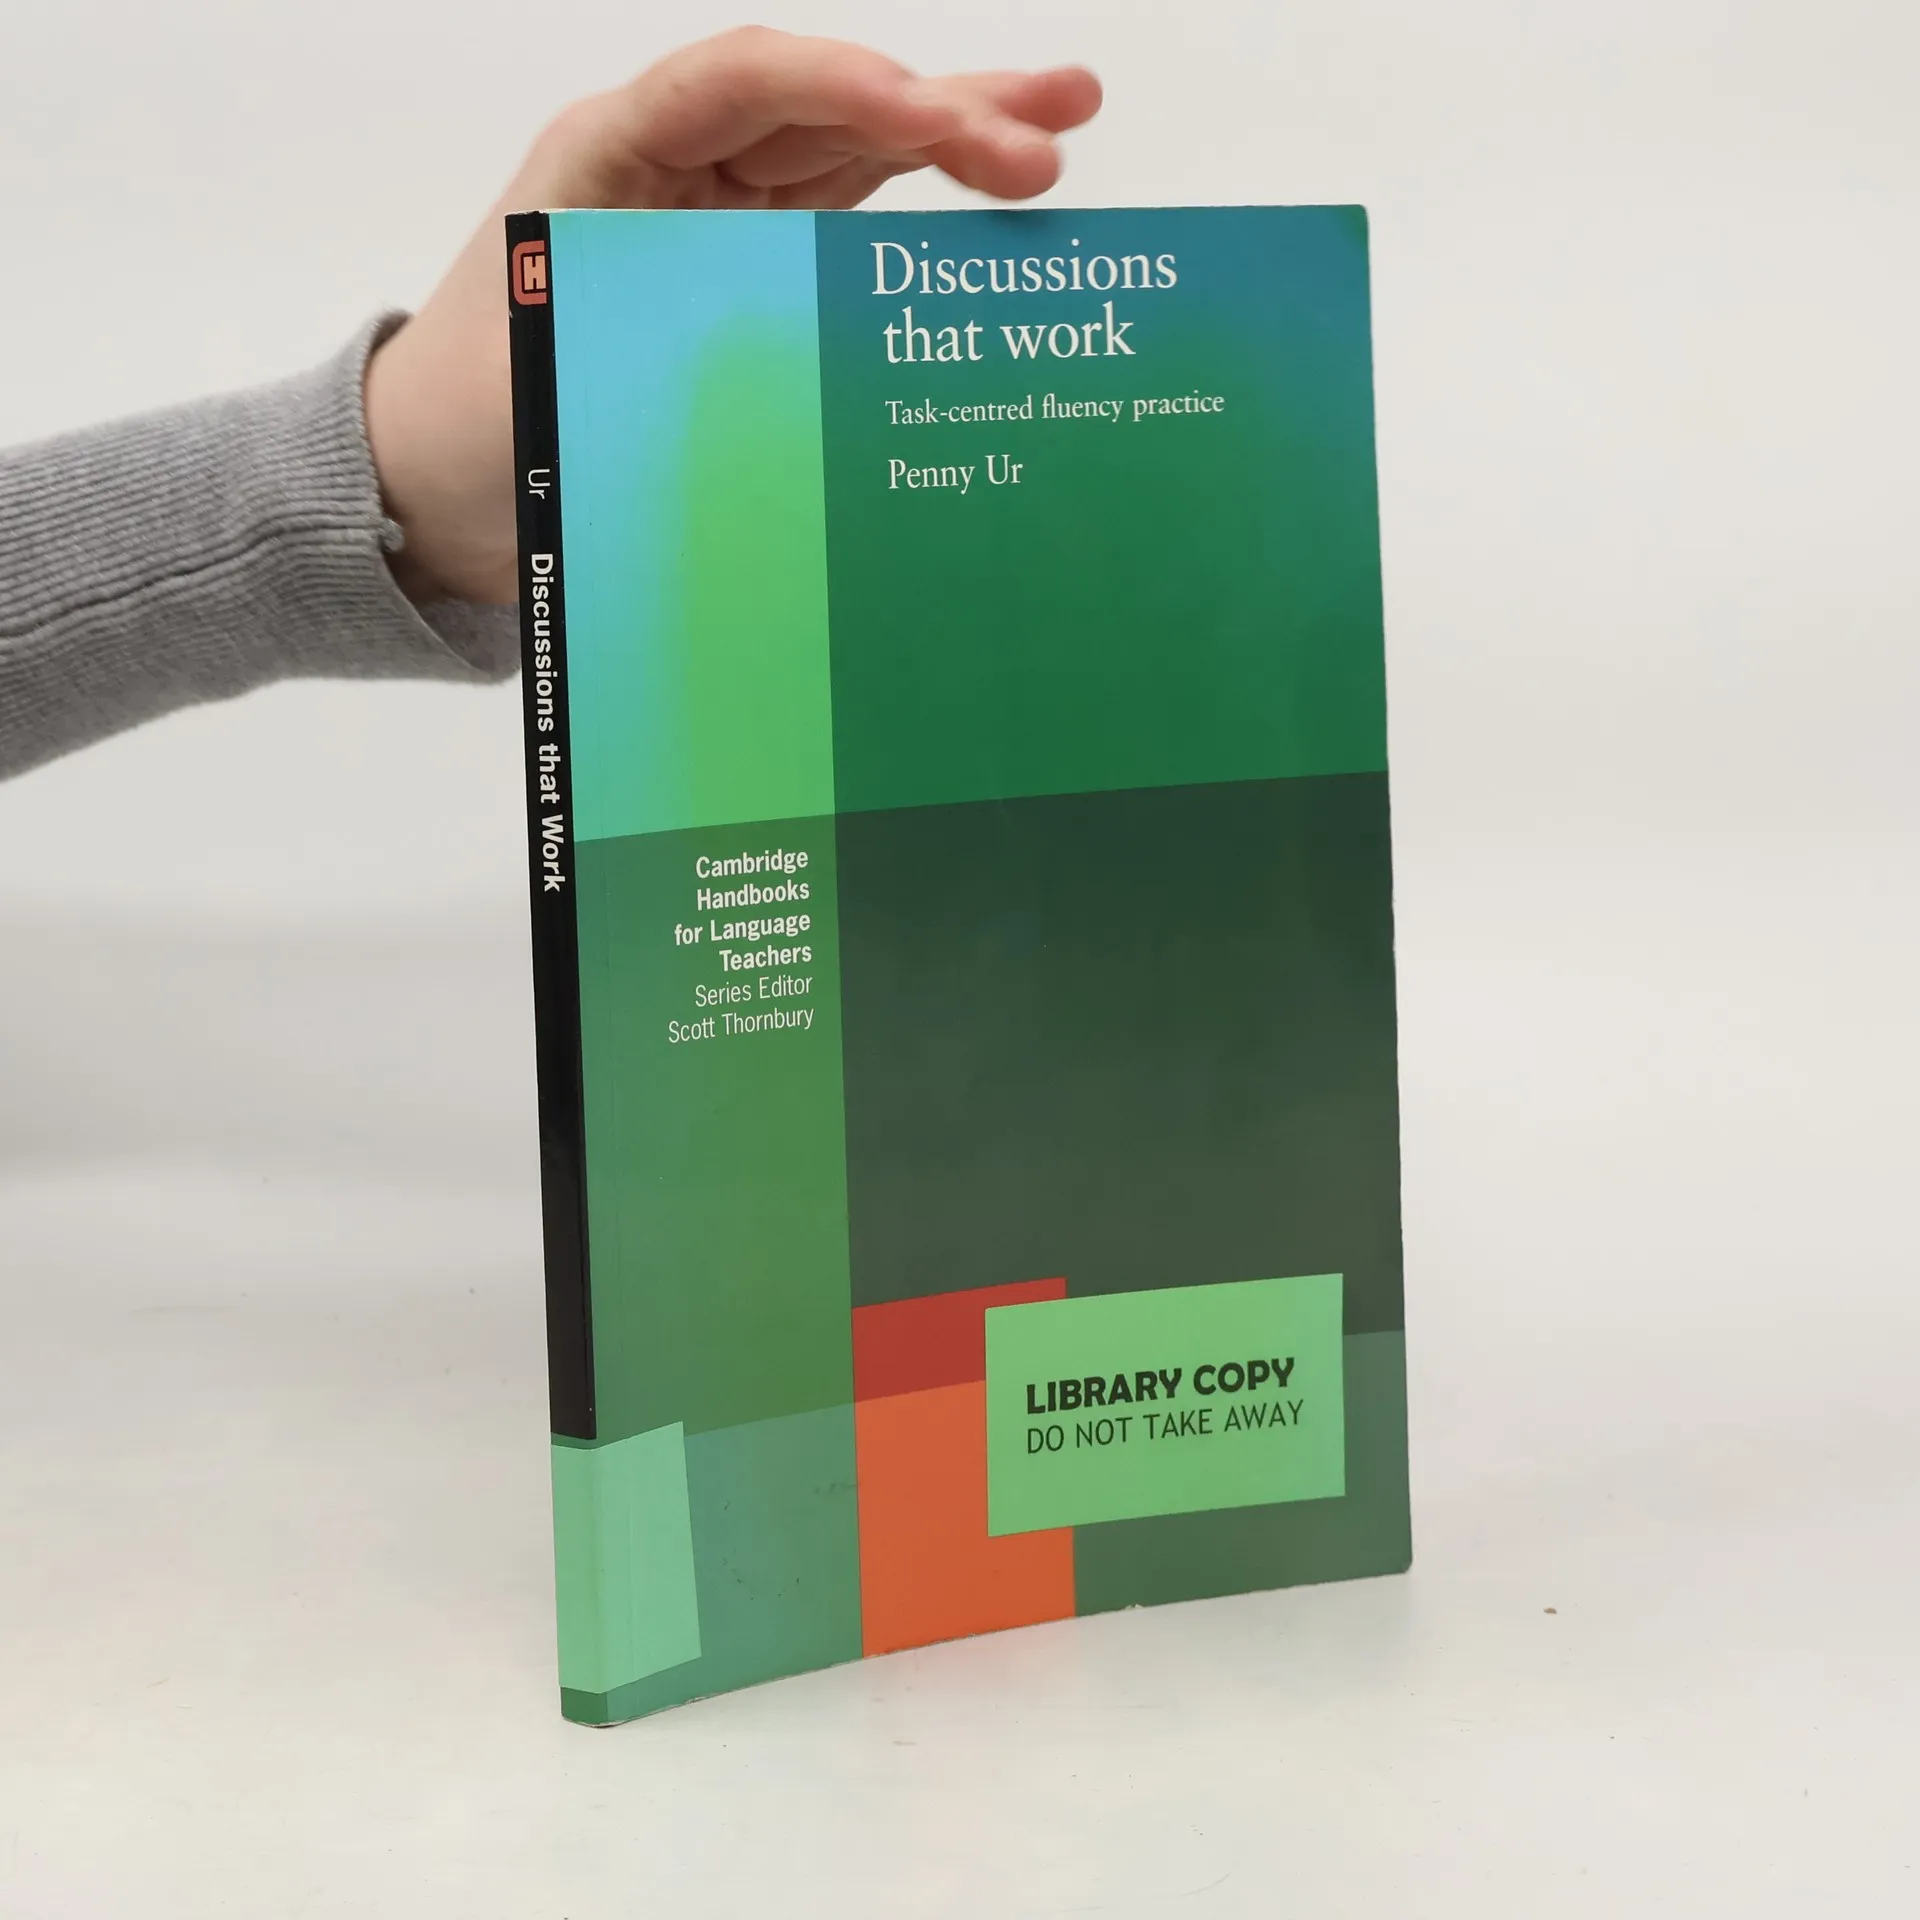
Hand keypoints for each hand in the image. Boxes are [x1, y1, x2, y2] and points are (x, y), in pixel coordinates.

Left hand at [364, 28, 1101, 605]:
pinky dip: (915, 218)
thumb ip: (681, 373)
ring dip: (952, 140)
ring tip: (1061, 127)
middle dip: (940, 111)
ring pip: (847, 157)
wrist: (428, 489)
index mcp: (609, 161)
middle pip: (820, 109)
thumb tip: (817, 401)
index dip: (850, 91)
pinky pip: (840, 227)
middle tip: (1055, 130)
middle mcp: (670, 171)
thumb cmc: (470, 432)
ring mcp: (714, 218)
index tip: (941, 124)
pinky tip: (987, 216)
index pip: (745, 86)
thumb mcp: (564, 392)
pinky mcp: (741, 276)